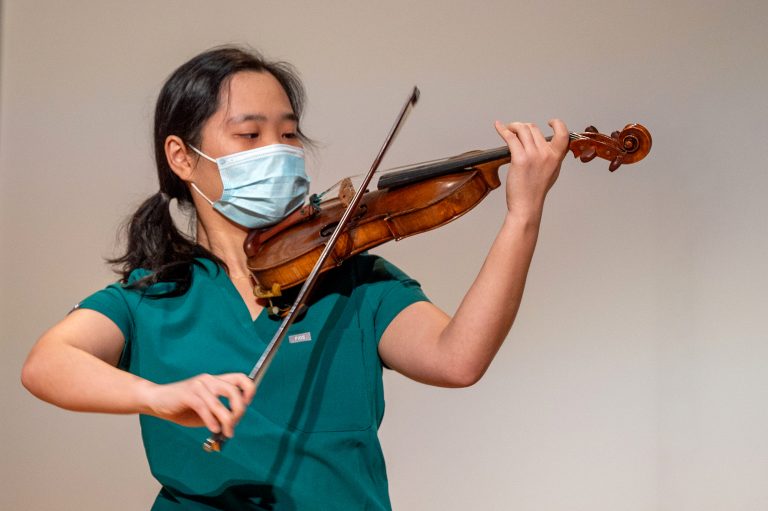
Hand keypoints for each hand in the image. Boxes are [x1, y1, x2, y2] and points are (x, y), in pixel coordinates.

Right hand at [141, 373, 255, 437]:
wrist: (156, 401)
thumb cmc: (183, 407)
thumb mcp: (206, 411)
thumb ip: (219, 414)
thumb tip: (233, 424)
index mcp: (216, 381)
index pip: (241, 378)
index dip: (249, 390)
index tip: (247, 405)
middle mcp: (209, 380)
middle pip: (234, 391)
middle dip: (239, 410)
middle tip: (234, 424)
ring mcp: (198, 386)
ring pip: (219, 403)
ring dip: (226, 421)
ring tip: (226, 432)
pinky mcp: (187, 394)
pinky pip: (204, 408)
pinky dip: (211, 421)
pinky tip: (214, 429)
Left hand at [494, 119, 568, 218]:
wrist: (527, 205)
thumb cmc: (535, 191)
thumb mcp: (552, 172)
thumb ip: (551, 157)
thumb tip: (547, 146)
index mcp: (556, 157)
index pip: (563, 134)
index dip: (557, 124)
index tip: (550, 122)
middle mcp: (546, 154)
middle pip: (534, 129)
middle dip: (523, 127)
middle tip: (516, 131)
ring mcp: (533, 155)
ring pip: (523, 129)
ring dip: (513, 126)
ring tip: (508, 130)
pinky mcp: (520, 158)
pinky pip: (510, 137)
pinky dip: (503, 129)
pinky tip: (498, 126)